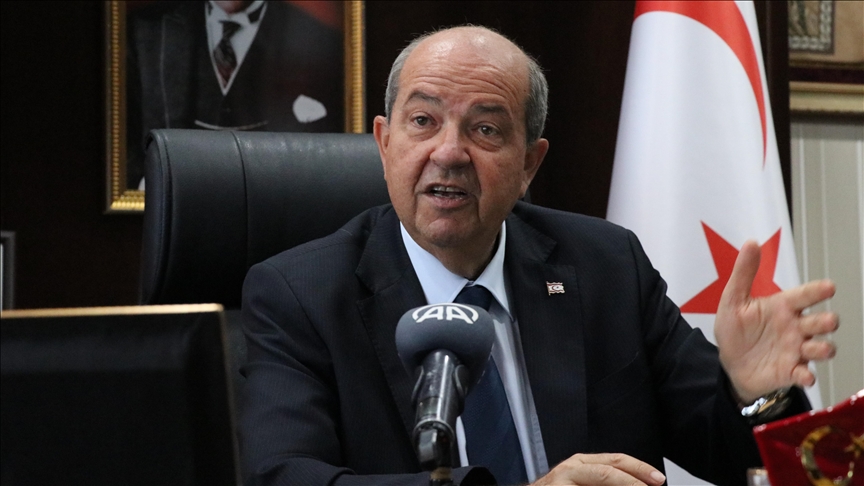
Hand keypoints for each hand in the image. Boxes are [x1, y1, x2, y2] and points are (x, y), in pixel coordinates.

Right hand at [531, 453, 665, 485]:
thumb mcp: (582, 482)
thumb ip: (603, 481)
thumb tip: (636, 483)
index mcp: (582, 463)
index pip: (616, 461)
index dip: (639, 469)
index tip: (658, 479)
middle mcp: (572, 468)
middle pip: (608, 471)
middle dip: (634, 480)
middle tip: (653, 485)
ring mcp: (562, 481)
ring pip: (601, 479)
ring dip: (624, 485)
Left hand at [714, 240, 837, 402]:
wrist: (729, 364)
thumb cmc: (736, 330)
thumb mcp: (733, 300)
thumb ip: (743, 273)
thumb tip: (751, 242)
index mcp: (783, 307)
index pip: (805, 295)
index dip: (817, 291)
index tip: (829, 287)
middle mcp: (795, 328)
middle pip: (821, 322)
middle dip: (827, 321)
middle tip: (826, 321)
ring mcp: (796, 350)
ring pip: (821, 347)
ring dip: (823, 348)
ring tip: (818, 348)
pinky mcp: (791, 371)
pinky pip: (805, 374)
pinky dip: (807, 375)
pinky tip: (805, 376)